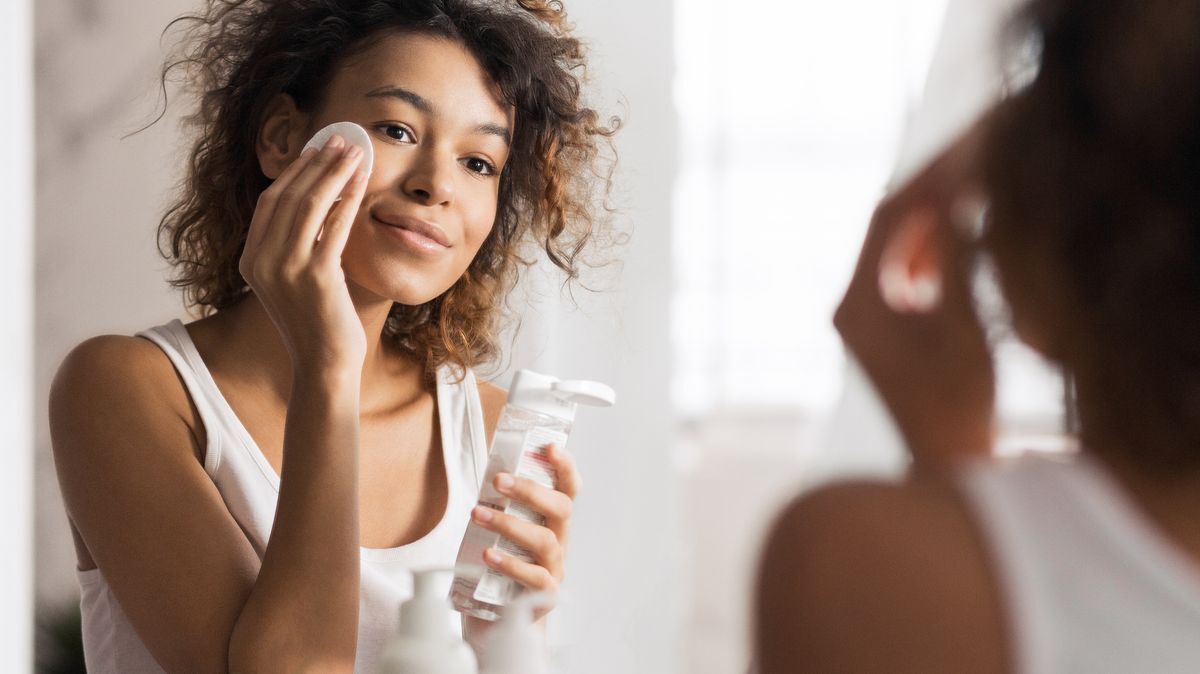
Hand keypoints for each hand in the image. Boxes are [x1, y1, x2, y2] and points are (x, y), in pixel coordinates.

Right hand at [238, 134, 369, 371]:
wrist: (323, 364)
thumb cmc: (316, 323)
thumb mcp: (294, 281)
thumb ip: (294, 248)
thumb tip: (316, 205)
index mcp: (250, 261)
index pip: (270, 203)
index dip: (295, 173)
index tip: (317, 151)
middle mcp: (261, 262)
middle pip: (288, 196)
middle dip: (316, 163)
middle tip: (340, 140)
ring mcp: (286, 269)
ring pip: (309, 205)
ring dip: (334, 172)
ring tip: (354, 151)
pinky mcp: (315, 276)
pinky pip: (334, 226)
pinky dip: (348, 199)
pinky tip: (362, 182)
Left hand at [469, 444, 580, 620]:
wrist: (497, 622)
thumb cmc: (498, 569)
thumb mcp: (499, 533)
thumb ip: (498, 508)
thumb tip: (483, 476)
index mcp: (553, 522)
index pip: (568, 489)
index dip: (565, 468)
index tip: (550, 448)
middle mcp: (559, 542)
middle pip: (561, 509)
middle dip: (530, 490)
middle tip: (498, 481)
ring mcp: (554, 569)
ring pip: (545, 540)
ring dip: (509, 524)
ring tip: (479, 515)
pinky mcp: (543, 596)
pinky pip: (535, 577)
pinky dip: (511, 564)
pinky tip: (489, 555)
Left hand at [833, 128, 994, 468]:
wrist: (945, 461)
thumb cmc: (957, 403)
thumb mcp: (963, 327)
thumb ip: (956, 263)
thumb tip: (953, 204)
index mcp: (856, 303)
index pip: (888, 217)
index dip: (930, 179)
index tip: (967, 149)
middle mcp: (847, 305)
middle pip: (887, 225)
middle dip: (931, 191)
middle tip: (972, 155)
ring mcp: (858, 316)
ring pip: (893, 244)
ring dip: (933, 219)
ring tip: (973, 189)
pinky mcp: (876, 327)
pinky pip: (899, 268)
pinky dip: (930, 248)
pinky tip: (961, 240)